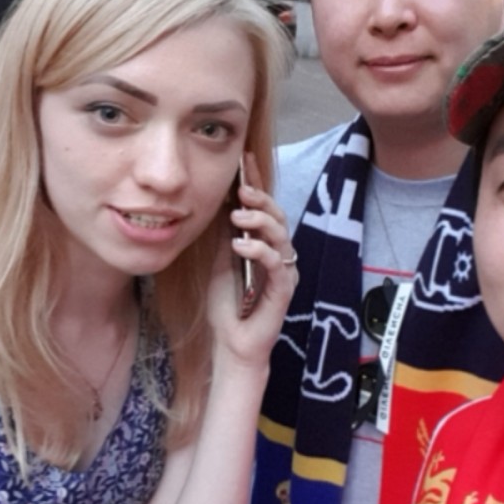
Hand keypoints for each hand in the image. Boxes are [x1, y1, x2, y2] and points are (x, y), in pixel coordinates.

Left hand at [206, 152, 297, 366]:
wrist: (231, 343)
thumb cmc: (228, 305)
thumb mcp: (219, 260)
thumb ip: (225, 234)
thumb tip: (221, 201)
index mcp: (265, 245)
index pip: (264, 208)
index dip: (257, 183)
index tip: (245, 160)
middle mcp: (279, 255)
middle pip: (278, 217)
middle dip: (261, 198)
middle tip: (242, 188)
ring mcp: (284, 272)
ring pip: (282, 235)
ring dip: (260, 221)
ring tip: (239, 216)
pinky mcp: (283, 291)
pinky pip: (277, 263)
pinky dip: (260, 250)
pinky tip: (240, 245)